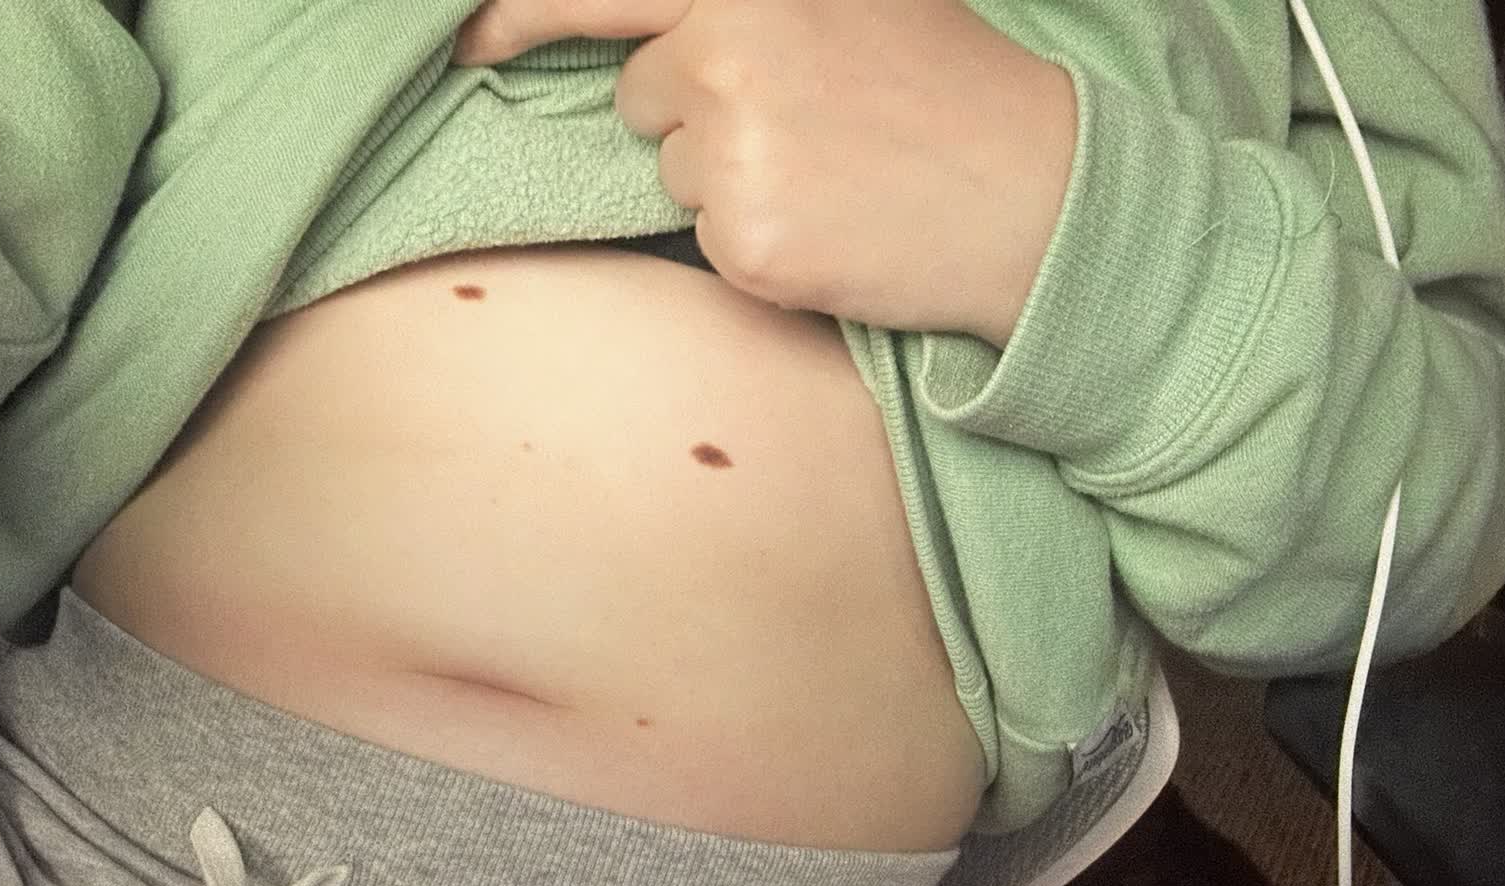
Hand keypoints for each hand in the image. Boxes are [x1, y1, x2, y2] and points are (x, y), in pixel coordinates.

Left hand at [450, 0, 1076, 345]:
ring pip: (673, 173)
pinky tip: (830, 226)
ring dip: (730, 182)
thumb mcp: (850, 1)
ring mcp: (733, 142)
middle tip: (805, 129)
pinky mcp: (744, 234)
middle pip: (644, 96)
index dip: (518, 14)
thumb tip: (659, 37)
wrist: (1034, 196)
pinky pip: (706, 241)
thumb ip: (746, 6)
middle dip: (697, 117)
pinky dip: (755, 243)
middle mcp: (729, 41)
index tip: (469, 41)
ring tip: (833, 174)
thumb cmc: (946, 94)